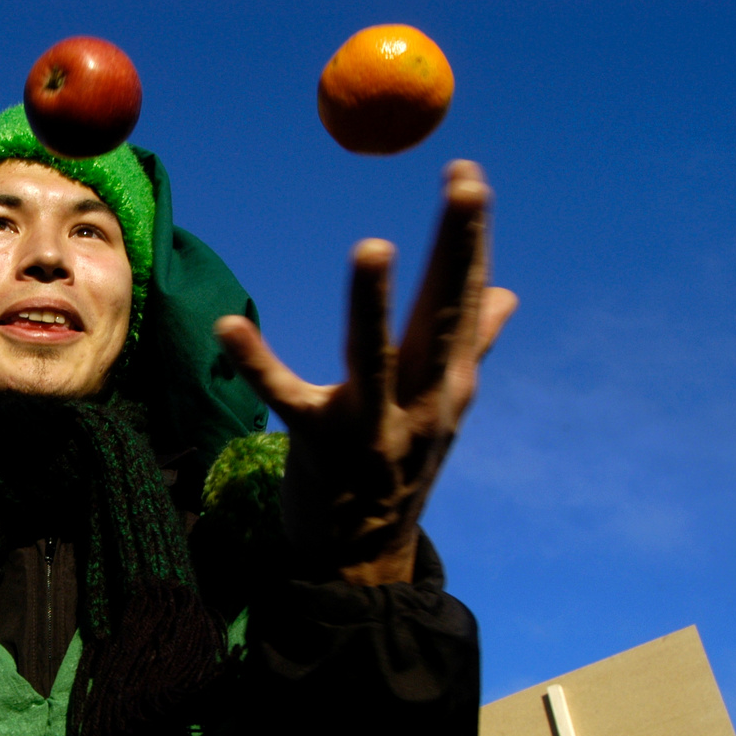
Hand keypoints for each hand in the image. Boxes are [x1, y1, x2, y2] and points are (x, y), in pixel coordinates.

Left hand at [215, 161, 517, 584]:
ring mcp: (373, 427)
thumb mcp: (441, 412)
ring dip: (373, 302)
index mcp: (450, 383)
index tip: (467, 175)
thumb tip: (507, 294)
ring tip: (371, 248)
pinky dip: (256, 363)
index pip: (468, 296)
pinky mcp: (318, 446)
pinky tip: (228, 327)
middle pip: (443, 313)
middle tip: (463, 184)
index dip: (468, 236)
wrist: (364, 561)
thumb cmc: (400, 471)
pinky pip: (286, 398)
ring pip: (375, 354)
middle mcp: (422, 402)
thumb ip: (470, 349)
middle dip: (455, 247)